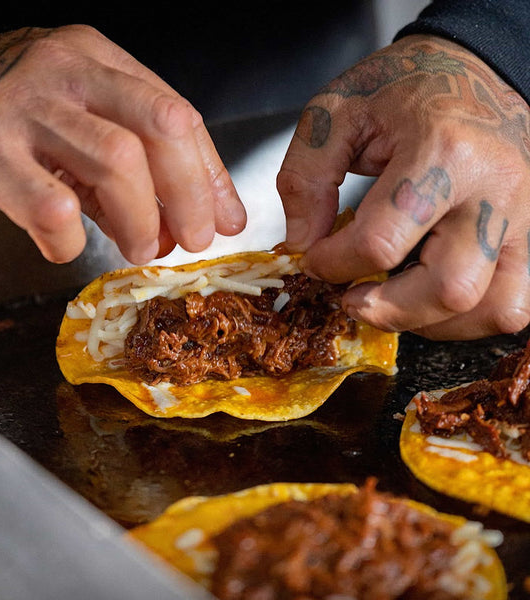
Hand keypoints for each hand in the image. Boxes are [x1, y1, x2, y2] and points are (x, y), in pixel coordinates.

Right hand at [0, 26, 245, 262]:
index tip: (225, 220)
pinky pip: (51, 205)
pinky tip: (64, 247)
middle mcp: (63, 70)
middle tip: (192, 241)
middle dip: (190, 192)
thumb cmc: (7, 132)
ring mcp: (22, 107)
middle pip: (160, 124)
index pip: (176, 113)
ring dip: (140, 220)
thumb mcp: (78, 137)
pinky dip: (70, 241)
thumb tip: (193, 224)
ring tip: (139, 251)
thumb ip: (135, 174)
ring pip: (116, 160)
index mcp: (94, 59)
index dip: (209, 174)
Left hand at [277, 35, 529, 339]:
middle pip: (447, 290)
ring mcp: (521, 217)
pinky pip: (513, 305)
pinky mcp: (529, 235)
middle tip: (352, 297)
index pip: (380, 244)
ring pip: (490, 308)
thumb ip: (305, 178)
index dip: (333, 265)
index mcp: (442, 153)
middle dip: (386, 310)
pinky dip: (467, 320)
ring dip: (429, 321)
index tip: (315, 260)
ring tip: (391, 300)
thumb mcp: (337, 112)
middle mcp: (493, 191)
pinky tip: (428, 300)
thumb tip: (302, 245)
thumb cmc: (406, 87)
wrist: (473, 67)